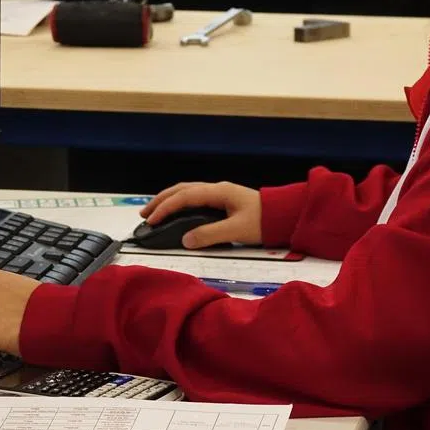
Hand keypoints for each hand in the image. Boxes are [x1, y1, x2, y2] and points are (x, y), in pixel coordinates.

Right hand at [140, 181, 262, 248]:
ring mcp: (220, 193)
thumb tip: (185, 240)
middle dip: (161, 201)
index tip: (151, 221)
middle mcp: (217, 189)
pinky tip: (177, 212)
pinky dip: (180, 203)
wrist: (285, 215)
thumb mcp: (237, 230)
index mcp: (218, 192)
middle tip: (144, 215)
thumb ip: (211, 235)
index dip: (165, 208)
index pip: (184, 197)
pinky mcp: (223, 200)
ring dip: (169, 200)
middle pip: (181, 190)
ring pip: (187, 192)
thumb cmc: (264, 221)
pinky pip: (195, 198)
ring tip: (155, 212)